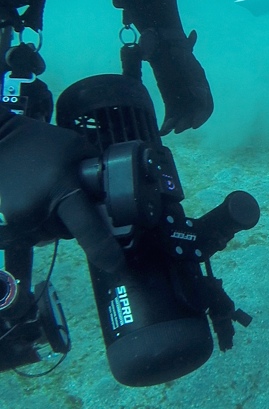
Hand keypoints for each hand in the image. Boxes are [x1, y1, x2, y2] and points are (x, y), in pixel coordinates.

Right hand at [0, 113, 122, 270]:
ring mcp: (19, 219)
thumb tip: (109, 196)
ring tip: (43, 194)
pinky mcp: (6, 224)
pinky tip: (30, 199)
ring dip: (52, 221)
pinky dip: (35, 222)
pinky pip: (31, 233)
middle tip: (66, 196)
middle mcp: (39, 209)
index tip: (116, 267)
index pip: (87, 227)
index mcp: (61, 189)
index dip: (104, 250)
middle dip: (73, 220)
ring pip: (49, 234)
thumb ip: (94, 172)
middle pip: (69, 232)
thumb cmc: (39, 142)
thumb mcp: (75, 147)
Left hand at [146, 29, 213, 134]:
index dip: (202, 114)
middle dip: (188, 122)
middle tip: (178, 129)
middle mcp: (193, 92)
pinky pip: (172, 116)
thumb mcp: (179, 47)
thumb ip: (185, 45)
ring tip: (168, 129)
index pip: (206, 102)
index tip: (195, 124)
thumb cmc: (171, 46)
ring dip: (178, 124)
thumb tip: (192, 34)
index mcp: (199, 81)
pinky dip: (167, 124)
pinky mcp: (171, 102)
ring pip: (184, 116)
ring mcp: (182, 97)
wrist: (160, 46)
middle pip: (195, 112)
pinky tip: (161, 130)